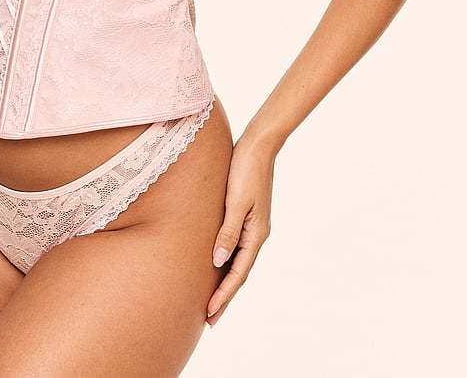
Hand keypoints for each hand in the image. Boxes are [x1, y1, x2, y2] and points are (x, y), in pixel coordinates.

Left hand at [205, 135, 275, 326]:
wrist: (257, 146)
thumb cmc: (244, 170)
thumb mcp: (235, 201)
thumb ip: (228, 231)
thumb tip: (217, 262)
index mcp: (257, 234)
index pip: (238, 274)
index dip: (223, 295)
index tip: (209, 314)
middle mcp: (257, 234)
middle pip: (239, 273)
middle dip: (225, 297)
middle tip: (209, 320)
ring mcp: (253, 226)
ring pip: (237, 262)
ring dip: (225, 282)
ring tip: (211, 300)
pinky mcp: (246, 216)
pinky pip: (236, 247)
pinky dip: (226, 262)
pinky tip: (216, 265)